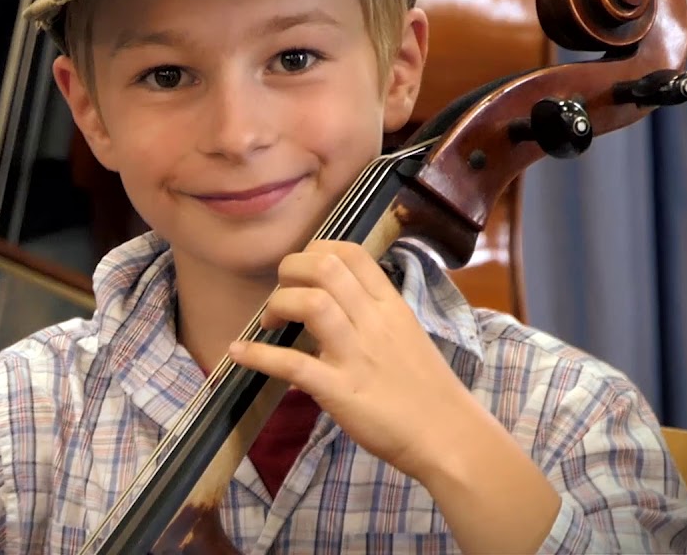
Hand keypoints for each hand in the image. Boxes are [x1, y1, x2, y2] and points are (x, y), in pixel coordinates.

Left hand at [227, 239, 474, 479]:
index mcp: (390, 305)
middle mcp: (373, 322)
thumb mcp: (407, 334)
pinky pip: (292, 364)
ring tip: (269, 322)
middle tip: (281, 292)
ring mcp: (356, 355)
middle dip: (290, 270)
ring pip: (311, 304)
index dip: (316, 250)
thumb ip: (373, 313)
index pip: (351, 253)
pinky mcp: (340, 391)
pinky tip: (238, 352)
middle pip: (324, 268)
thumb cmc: (427, 389)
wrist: (448, 436)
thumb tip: (338, 300)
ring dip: (277, 304)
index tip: (302, 269)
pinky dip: (258, 356)